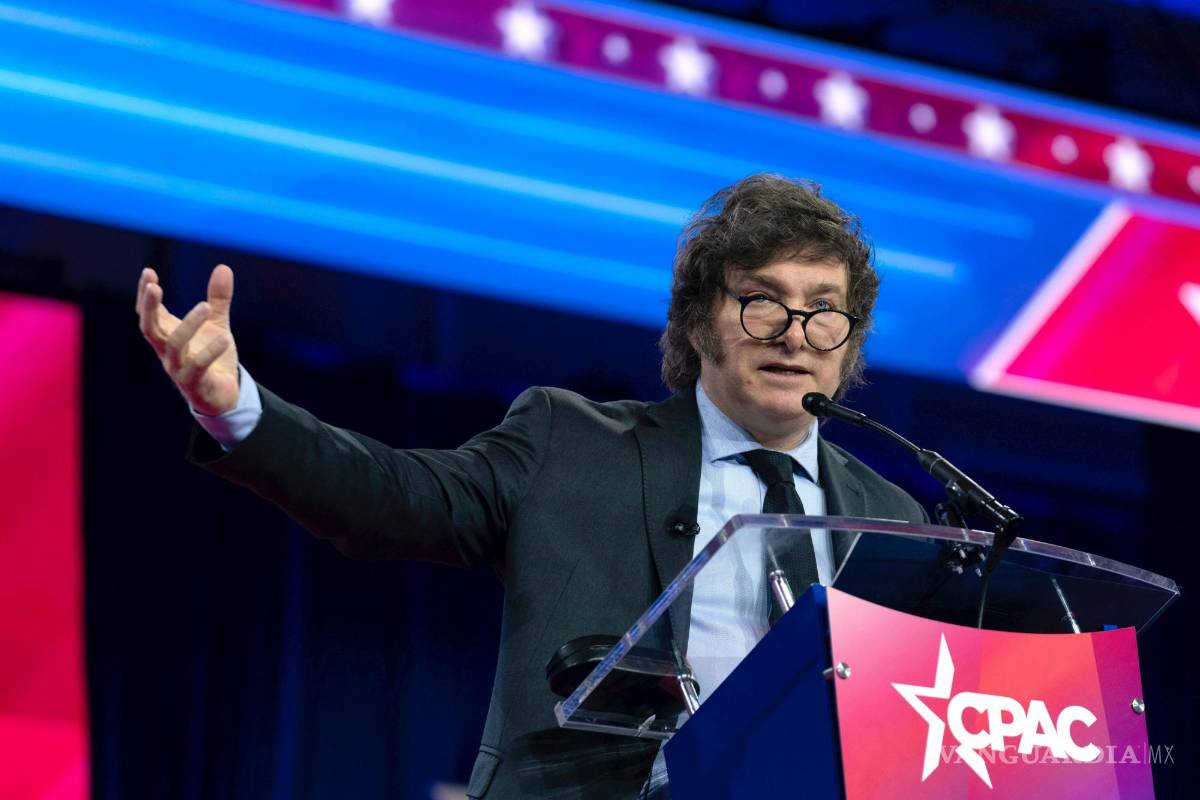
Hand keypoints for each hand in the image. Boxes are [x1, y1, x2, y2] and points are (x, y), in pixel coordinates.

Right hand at [137, 264, 239, 415]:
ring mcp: (177, 368)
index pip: (148, 313)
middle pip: (149, 328)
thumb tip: (223, 267)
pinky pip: (197, 367)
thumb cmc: (213, 358)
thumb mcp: (217, 324)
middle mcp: (166, 351)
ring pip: (174, 345)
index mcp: (167, 335)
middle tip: (155, 286)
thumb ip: (218, 299)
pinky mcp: (193, 384)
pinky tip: (225, 338)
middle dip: (149, 307)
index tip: (149, 272)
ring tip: (205, 306)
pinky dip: (210, 352)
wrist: (223, 395)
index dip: (145, 295)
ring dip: (188, 324)